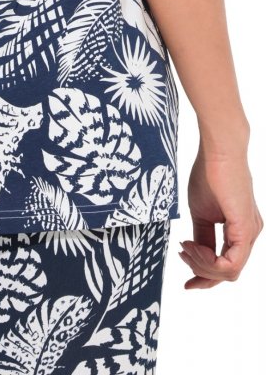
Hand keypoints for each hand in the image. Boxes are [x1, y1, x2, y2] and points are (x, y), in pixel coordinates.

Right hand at [179, 139, 262, 288]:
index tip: (186, 282)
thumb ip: (202, 238)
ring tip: (185, 246)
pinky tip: (194, 247)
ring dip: (202, 266)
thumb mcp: (201, 213)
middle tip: (181, 253)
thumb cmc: (209, 173)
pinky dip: (209, 262)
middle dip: (200, 272)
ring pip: (230, 273)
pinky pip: (231, 264)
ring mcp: (250, 234)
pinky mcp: (246, 230)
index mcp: (240, 232)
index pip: (226, 267)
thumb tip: (196, 256)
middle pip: (228, 274)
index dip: (204, 278)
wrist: (217, 150)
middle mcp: (249, 236)